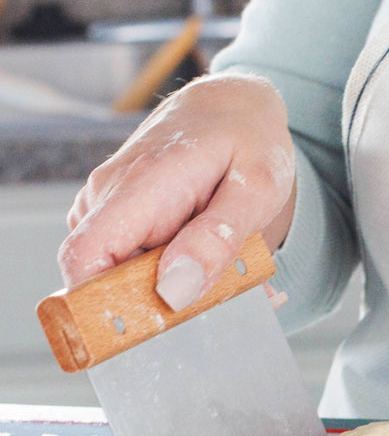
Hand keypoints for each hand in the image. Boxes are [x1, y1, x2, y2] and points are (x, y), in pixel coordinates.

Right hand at [59, 73, 296, 309]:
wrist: (237, 105)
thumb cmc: (250, 139)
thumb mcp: (256, 187)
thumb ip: (217, 239)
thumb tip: (174, 289)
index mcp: (139, 188)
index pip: (85, 260)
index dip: (102, 305)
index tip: (150, 329)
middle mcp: (110, 196)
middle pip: (105, 277)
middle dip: (159, 304)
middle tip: (223, 300)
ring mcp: (112, 204)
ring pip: (123, 273)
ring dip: (173, 289)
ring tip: (229, 275)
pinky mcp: (123, 214)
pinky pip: (135, 259)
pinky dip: (174, 273)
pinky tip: (214, 263)